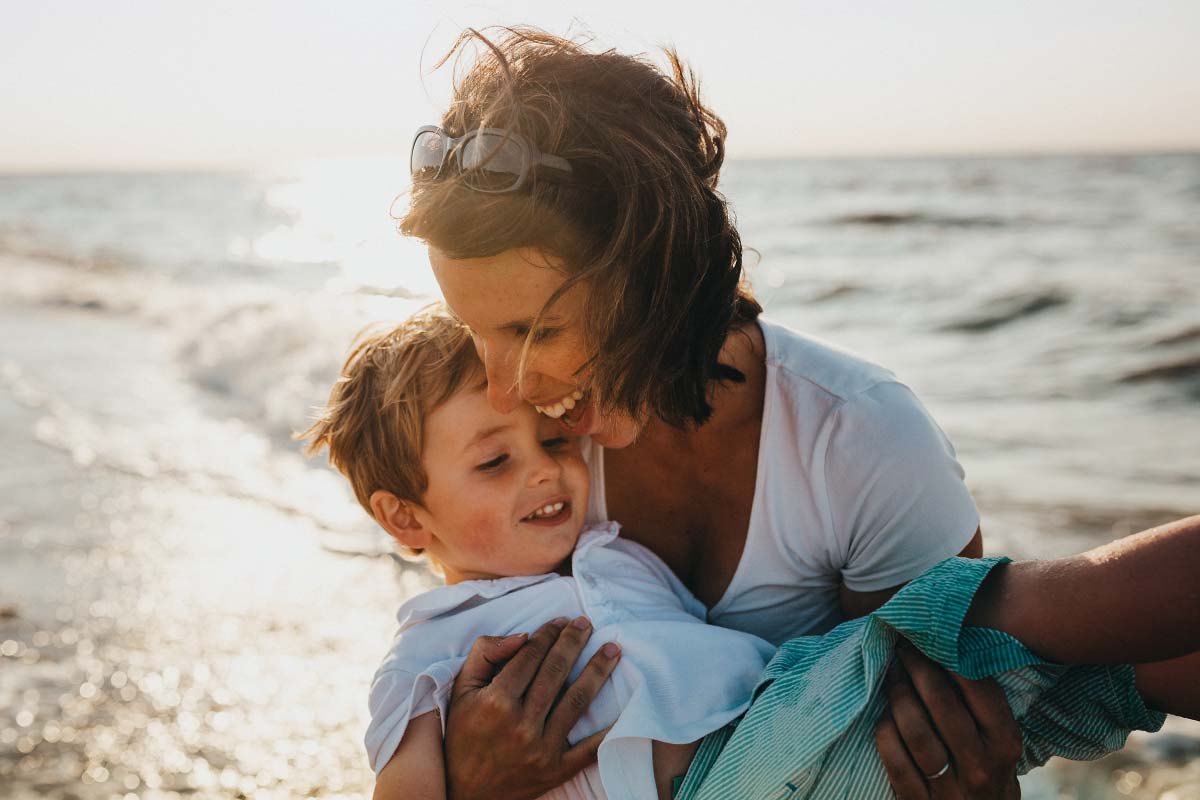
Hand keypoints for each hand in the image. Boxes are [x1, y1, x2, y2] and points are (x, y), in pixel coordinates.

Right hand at [443, 617, 621, 799]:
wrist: (465, 792)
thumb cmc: (463, 735)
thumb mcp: (461, 690)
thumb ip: (485, 654)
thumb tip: (522, 636)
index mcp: (495, 701)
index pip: (530, 657)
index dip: (547, 634)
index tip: (561, 621)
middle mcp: (520, 724)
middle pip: (556, 673)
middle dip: (574, 643)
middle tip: (588, 624)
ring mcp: (540, 749)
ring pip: (577, 701)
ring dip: (598, 671)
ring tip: (612, 650)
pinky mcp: (555, 770)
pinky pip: (589, 748)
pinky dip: (609, 730)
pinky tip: (626, 708)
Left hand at [874, 640, 1022, 798]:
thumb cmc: (988, 775)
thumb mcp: (999, 746)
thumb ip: (983, 709)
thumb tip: (951, 648)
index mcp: (1005, 745)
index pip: (979, 690)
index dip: (950, 657)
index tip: (929, 636)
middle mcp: (981, 767)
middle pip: (941, 703)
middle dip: (917, 667)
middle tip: (901, 646)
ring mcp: (950, 791)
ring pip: (915, 730)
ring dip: (897, 695)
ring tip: (891, 674)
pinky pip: (895, 761)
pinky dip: (885, 733)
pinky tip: (883, 716)